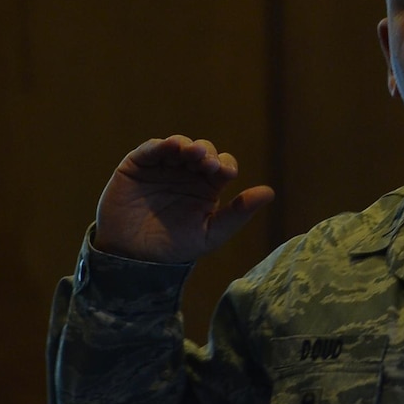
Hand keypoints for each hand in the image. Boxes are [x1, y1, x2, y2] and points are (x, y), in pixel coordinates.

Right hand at [91, 135, 274, 263]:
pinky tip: (171, 147)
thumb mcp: (211, 234)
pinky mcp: (138, 164)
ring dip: (187, 145)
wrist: (133, 258)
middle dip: (207, 154)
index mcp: (207, 186)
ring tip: (194, 152)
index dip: (225, 165)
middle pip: (203, 151)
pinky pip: (151, 149)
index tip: (225, 173)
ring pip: (178, 145)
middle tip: (208, 163)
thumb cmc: (175, 247)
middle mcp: (186, 172)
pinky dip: (161, 145)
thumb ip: (238, 213)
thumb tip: (269, 192)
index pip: (222, 166)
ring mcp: (162, 166)